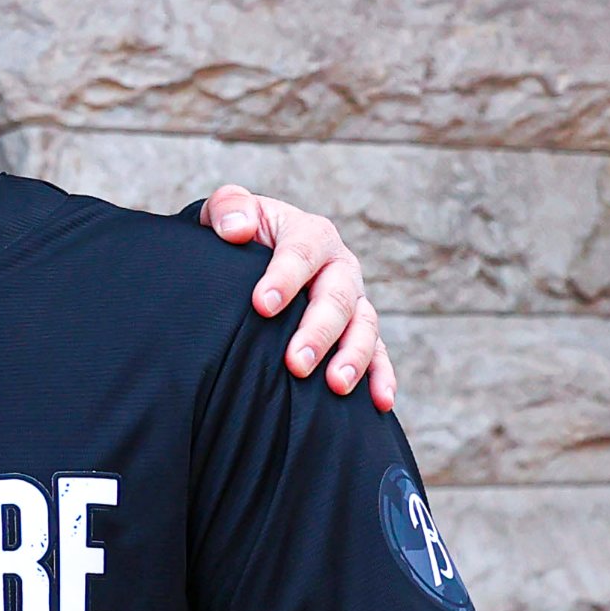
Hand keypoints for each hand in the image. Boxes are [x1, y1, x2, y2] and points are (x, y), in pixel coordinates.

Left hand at [200, 187, 397, 409]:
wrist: (254, 257)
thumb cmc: (240, 236)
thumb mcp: (227, 213)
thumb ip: (228, 208)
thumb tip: (238, 228)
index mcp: (309, 235)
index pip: (301, 253)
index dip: (284, 279)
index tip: (262, 305)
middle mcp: (338, 267)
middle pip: (336, 298)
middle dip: (318, 331)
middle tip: (296, 362)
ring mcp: (353, 301)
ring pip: (363, 327)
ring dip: (353, 356)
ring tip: (335, 384)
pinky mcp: (358, 331)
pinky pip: (378, 354)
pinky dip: (381, 376)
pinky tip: (380, 402)